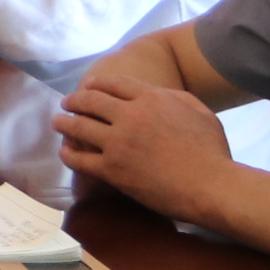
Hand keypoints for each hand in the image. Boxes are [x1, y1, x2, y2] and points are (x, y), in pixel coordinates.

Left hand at [56, 79, 235, 213]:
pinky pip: (82, 159)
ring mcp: (118, 143)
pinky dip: (69, 154)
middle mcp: (129, 116)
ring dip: (65, 122)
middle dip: (75, 100)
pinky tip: (65, 152)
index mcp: (151, 98)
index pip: (114, 84)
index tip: (88, 86)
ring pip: (80, 126)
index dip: (96, 83)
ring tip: (57, 122)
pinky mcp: (112, 170)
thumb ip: (174, 98)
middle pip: (91, 101)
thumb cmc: (212, 151)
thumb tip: (157, 93)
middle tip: (67, 103)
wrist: (210, 185)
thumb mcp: (198, 111)